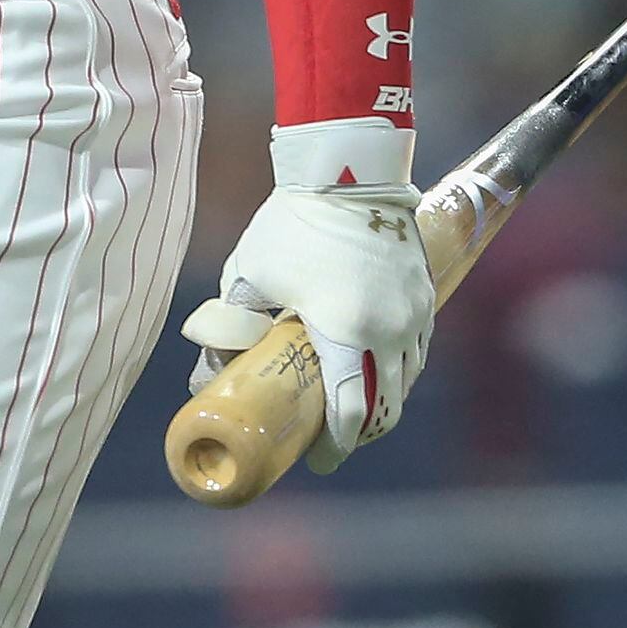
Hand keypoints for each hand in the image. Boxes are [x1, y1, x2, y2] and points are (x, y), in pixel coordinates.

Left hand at [182, 180, 433, 474]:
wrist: (349, 167)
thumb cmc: (294, 221)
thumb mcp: (250, 273)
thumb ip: (228, 324)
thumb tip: (201, 374)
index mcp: (347, 333)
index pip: (351, 413)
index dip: (336, 446)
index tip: (316, 460)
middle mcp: (391, 330)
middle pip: (387, 405)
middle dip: (362, 430)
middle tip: (332, 438)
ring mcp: (414, 312)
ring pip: (408, 379)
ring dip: (385, 400)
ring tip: (354, 408)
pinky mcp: (424, 293)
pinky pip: (420, 348)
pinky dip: (401, 369)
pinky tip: (379, 370)